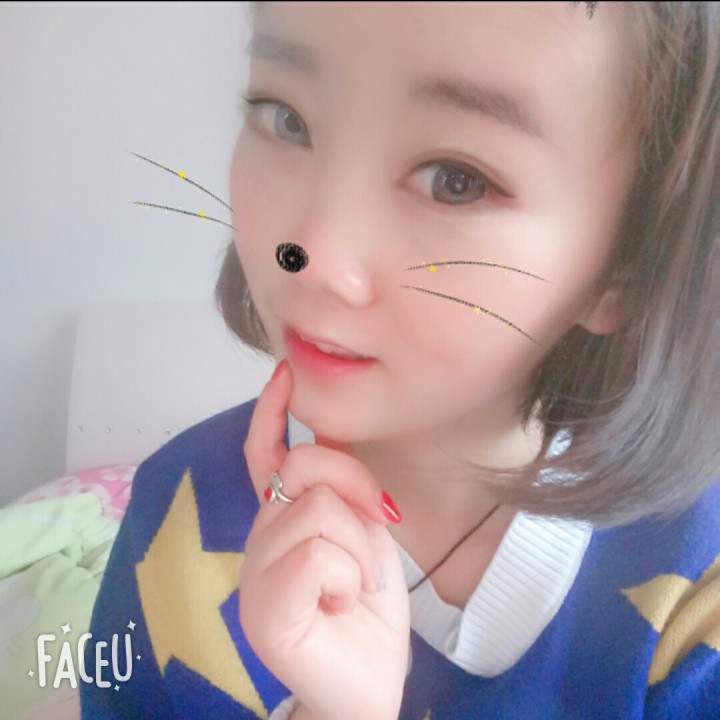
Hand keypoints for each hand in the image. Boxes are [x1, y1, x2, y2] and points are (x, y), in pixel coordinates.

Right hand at [239, 360, 409, 719]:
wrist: (368, 682)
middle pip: (307, 467)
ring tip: (353, 586)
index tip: (283, 373)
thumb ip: (340, 490)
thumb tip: (329, 433)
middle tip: (376, 533)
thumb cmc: (366, 607)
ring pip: (319, 510)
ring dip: (360, 548)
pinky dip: (349, 577)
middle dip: (358, 490)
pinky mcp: (265, 608)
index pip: (264, 454)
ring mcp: (255, 574)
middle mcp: (259, 538)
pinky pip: (318, 556)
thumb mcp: (363, 533)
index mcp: (282, 520)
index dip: (270, 412)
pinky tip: (341, 605)